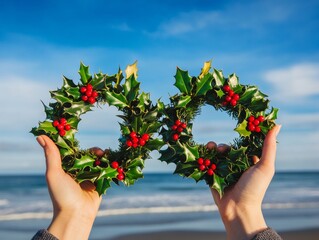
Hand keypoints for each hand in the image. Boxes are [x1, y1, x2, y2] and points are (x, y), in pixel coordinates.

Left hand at [36, 135, 102, 239]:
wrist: (76, 214)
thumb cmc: (61, 195)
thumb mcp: (54, 173)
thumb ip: (51, 154)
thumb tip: (39, 136)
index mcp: (66, 167)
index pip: (73, 151)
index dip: (78, 144)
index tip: (84, 138)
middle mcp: (78, 170)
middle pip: (88, 155)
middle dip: (94, 151)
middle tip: (99, 152)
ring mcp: (89, 176)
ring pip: (98, 162)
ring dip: (103, 157)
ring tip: (106, 156)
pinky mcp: (100, 183)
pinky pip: (106, 171)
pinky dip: (110, 165)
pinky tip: (114, 161)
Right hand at [209, 125, 280, 239]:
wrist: (238, 209)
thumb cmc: (255, 189)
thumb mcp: (265, 166)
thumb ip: (269, 146)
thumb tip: (277, 125)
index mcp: (250, 162)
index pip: (245, 144)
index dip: (241, 135)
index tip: (238, 125)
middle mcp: (237, 165)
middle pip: (228, 149)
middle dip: (224, 146)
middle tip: (222, 148)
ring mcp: (224, 171)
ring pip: (217, 155)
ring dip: (213, 149)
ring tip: (211, 148)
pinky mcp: (213, 176)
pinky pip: (208, 163)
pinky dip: (204, 157)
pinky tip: (204, 152)